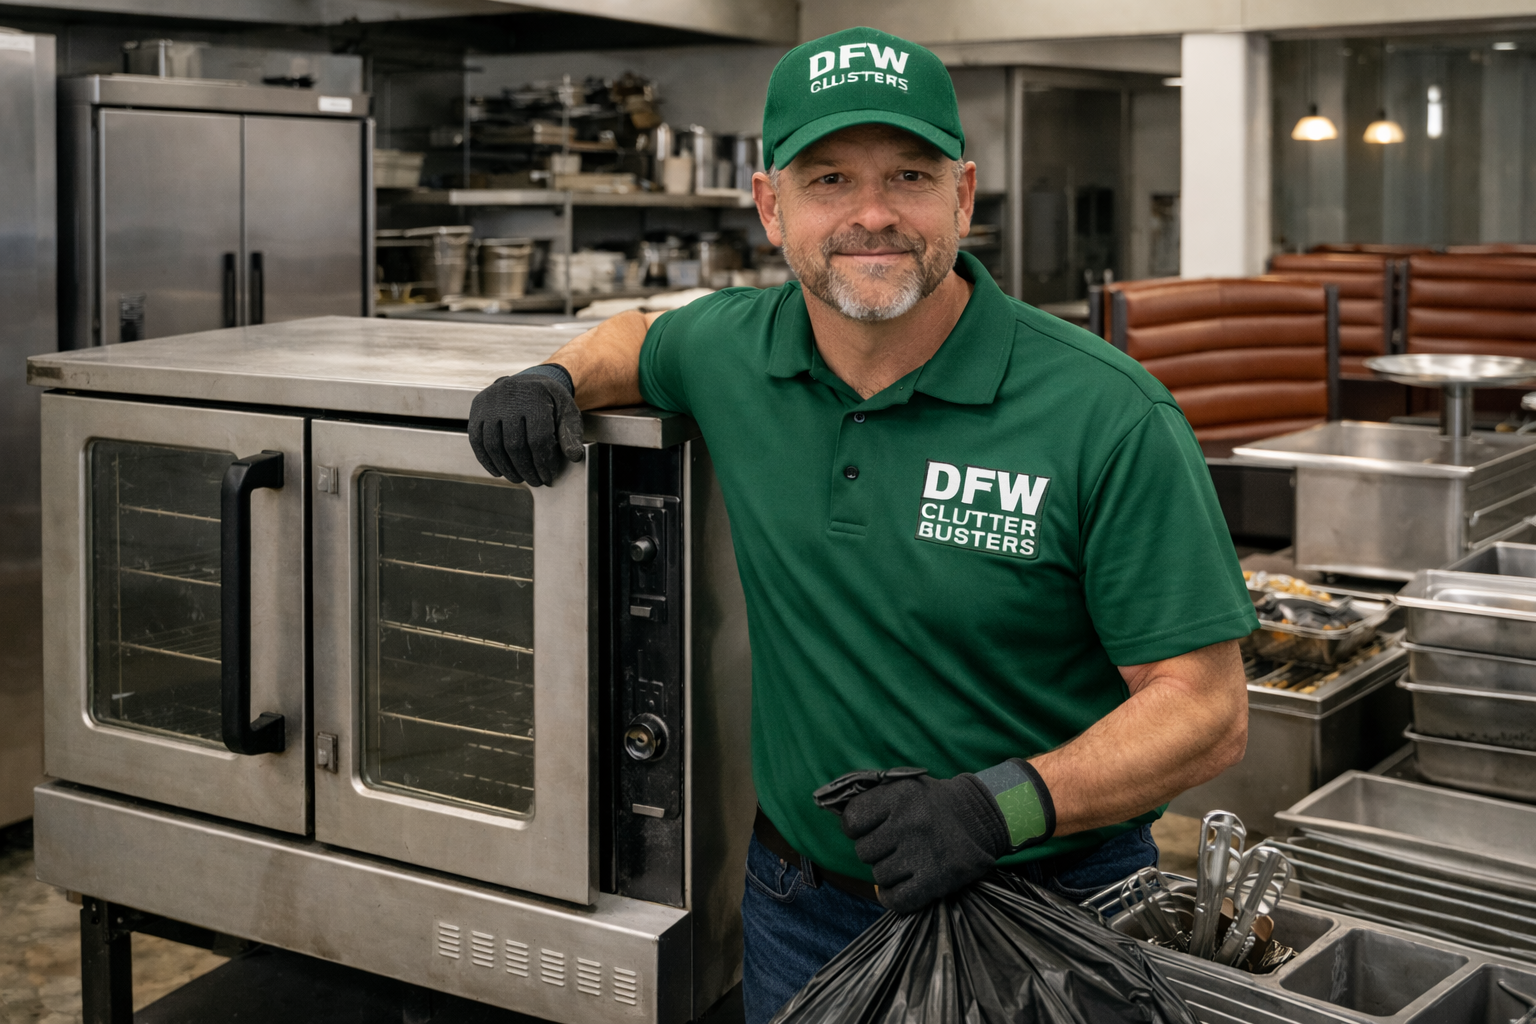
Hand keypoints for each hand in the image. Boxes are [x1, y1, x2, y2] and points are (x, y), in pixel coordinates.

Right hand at [468, 366, 584, 485]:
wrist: (527, 382)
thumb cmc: (549, 400)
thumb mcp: (567, 411)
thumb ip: (571, 433)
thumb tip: (574, 456)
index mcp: (535, 398)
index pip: (538, 439)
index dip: (543, 463)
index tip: (548, 476)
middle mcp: (509, 399)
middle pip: (515, 445)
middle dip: (526, 469)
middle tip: (534, 481)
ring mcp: (490, 404)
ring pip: (494, 446)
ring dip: (507, 468)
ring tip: (518, 478)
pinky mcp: (477, 410)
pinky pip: (477, 441)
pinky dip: (486, 460)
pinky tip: (498, 471)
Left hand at [838, 772, 1010, 912]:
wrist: (983, 818)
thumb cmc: (934, 804)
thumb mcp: (905, 788)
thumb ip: (874, 801)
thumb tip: (836, 817)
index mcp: (899, 796)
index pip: (852, 820)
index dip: (855, 828)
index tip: (867, 829)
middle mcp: (909, 823)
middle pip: (863, 852)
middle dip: (875, 851)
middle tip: (894, 846)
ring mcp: (922, 853)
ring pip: (879, 876)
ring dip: (888, 873)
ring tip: (907, 861)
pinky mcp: (935, 880)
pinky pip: (896, 899)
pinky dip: (893, 897)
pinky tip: (902, 886)